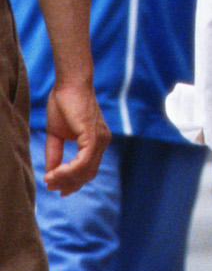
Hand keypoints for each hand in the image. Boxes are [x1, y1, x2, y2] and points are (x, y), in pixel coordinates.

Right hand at [43, 72, 107, 195]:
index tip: (55, 186)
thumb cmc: (64, 104)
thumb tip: (50, 175)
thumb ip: (56, 154)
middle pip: (87, 174)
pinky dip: (67, 171)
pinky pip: (82, 162)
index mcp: (97, 141)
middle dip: (68, 184)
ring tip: (49, 180)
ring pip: (85, 171)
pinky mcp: (93, 136)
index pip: (88, 169)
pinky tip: (54, 173)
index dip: (72, 181)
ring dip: (65, 179)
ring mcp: (100, 139)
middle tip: (51, 187)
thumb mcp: (57, 135)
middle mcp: (103, 141)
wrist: (69, 83)